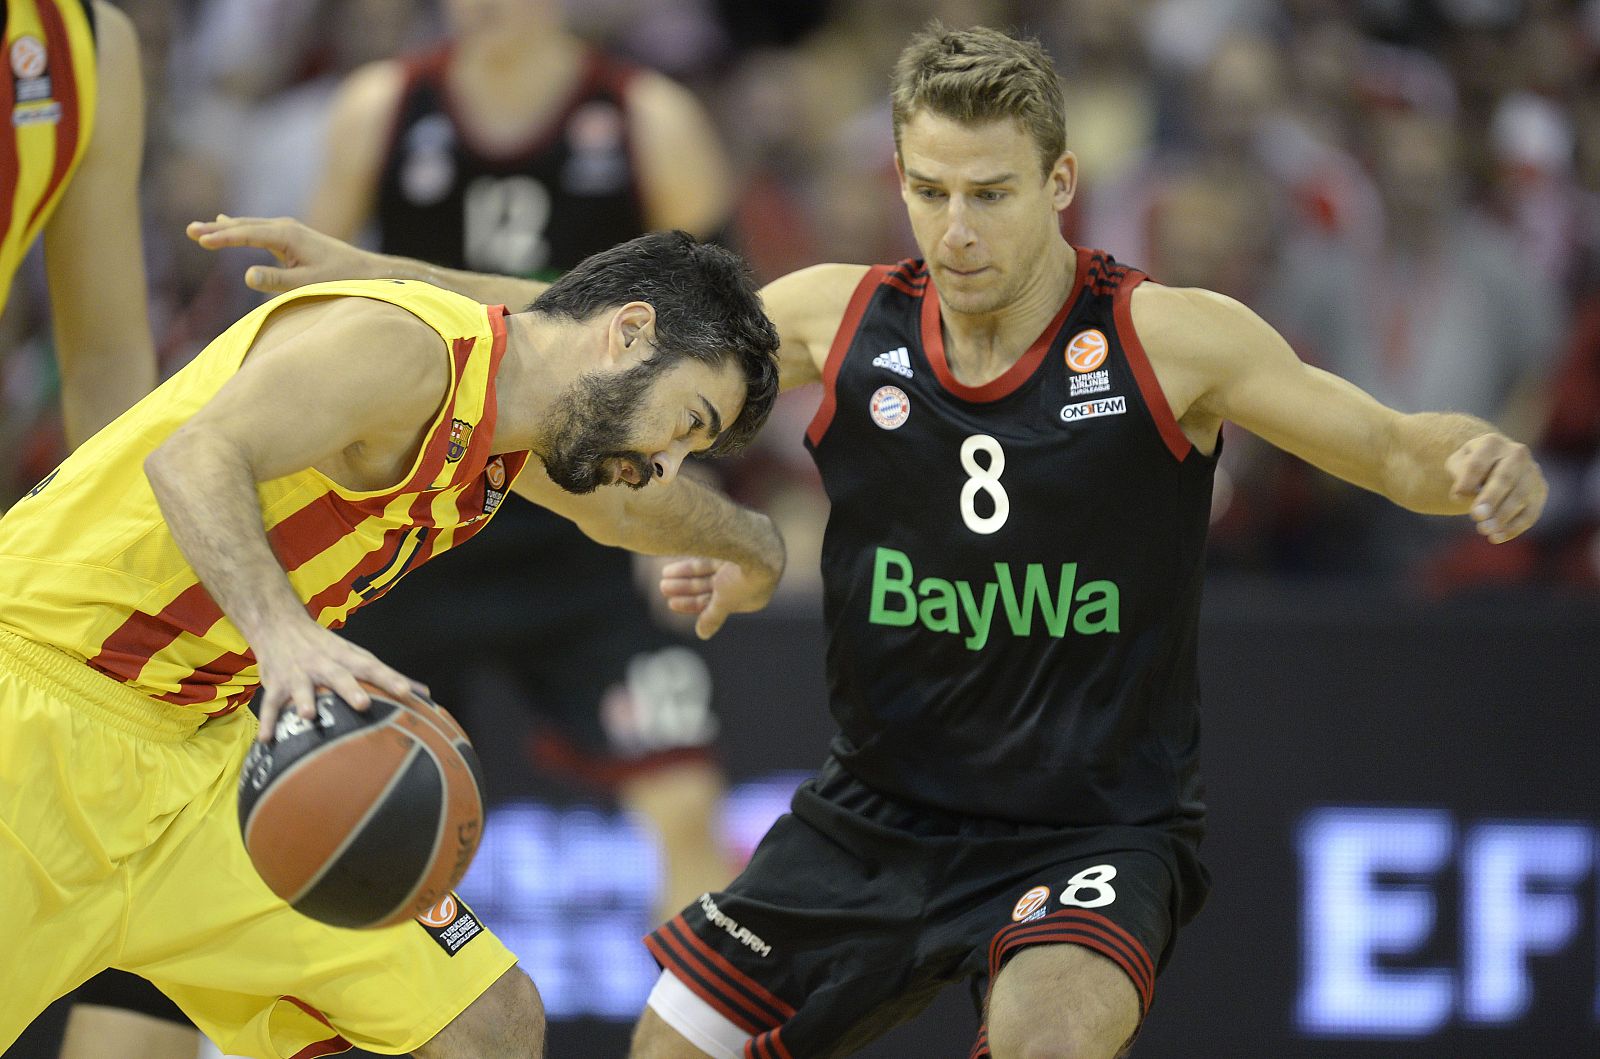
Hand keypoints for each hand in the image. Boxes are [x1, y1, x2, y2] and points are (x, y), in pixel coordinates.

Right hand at [185, 214, 382, 292]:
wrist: (364, 268)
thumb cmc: (339, 278)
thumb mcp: (308, 283)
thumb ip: (277, 280)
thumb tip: (246, 276)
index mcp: (288, 236)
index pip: (247, 235)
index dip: (223, 237)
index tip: (200, 240)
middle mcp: (286, 227)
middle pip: (244, 226)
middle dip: (216, 229)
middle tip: (189, 231)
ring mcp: (288, 230)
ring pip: (249, 226)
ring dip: (224, 227)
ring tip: (198, 229)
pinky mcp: (290, 236)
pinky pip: (257, 229)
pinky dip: (239, 228)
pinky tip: (226, 222)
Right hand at [251, 619, 426, 741]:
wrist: (279, 624)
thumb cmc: (327, 647)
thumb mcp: (356, 655)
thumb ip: (388, 676)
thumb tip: (425, 694)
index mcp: (347, 657)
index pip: (373, 667)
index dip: (390, 679)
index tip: (408, 693)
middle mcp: (324, 664)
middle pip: (339, 675)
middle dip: (350, 689)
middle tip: (363, 704)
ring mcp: (298, 674)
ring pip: (302, 688)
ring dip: (304, 701)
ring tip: (309, 716)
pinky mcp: (275, 684)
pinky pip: (270, 705)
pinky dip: (269, 721)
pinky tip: (268, 740)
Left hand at [660, 556, 779, 638]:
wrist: (758, 546)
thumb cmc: (743, 579)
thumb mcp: (724, 602)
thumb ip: (712, 617)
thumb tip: (703, 634)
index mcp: (749, 598)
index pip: (715, 604)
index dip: (691, 604)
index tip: (671, 602)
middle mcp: (747, 581)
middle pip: (710, 586)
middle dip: (685, 588)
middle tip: (663, 586)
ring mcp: (742, 562)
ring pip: (709, 571)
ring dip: (686, 574)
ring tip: (665, 574)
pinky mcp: (738, 544)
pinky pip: (713, 554)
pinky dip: (696, 559)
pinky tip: (678, 558)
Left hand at [1446, 433, 1547, 543]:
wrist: (1496, 464)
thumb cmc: (1471, 467)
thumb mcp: (1458, 464)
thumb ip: (1458, 474)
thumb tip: (1463, 495)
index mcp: (1491, 444)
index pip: (1477, 464)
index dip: (1467, 482)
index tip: (1456, 498)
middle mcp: (1517, 454)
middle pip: (1504, 478)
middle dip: (1491, 499)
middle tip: (1477, 517)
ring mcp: (1532, 472)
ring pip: (1520, 496)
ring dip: (1503, 516)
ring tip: (1484, 531)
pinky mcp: (1541, 491)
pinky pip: (1531, 512)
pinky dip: (1514, 526)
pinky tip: (1497, 537)